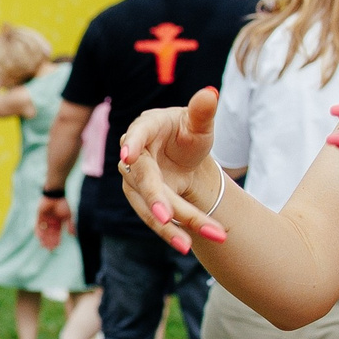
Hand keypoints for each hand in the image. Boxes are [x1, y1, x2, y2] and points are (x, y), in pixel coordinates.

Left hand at [34, 195, 70, 250]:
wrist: (56, 194)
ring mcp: (45, 219)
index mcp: (59, 222)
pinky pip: (38, 225)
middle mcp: (52, 221)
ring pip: (44, 231)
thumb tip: (72, 235)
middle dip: (50, 241)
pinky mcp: (39, 215)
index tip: (56, 247)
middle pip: (50, 234)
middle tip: (49, 249)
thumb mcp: (70, 216)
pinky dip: (38, 231)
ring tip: (44, 245)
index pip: (57, 234)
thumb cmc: (64, 204)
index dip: (56, 240)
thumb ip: (71, 225)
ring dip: (44, 238)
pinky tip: (39, 237)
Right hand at [116, 92, 228, 252]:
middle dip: (156, 200)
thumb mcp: (199, 123)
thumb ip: (202, 111)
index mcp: (146, 127)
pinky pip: (155, 219)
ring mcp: (135, 181)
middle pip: (144, 180)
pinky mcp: (142, 201)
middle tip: (169, 217)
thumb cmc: (189, 133)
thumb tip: (210, 94)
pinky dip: (171, 232)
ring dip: (168, 226)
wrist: (186, 157)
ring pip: (148, 206)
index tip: (128, 156)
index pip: (136, 134)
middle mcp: (134, 155)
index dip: (132, 144)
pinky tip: (186, 244)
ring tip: (187, 245)